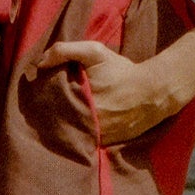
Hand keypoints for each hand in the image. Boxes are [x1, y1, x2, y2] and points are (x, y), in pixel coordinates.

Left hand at [31, 39, 181, 146]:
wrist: (153, 93)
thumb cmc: (122, 71)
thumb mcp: (95, 52)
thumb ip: (65, 51)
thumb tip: (40, 62)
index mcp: (80, 100)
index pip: (49, 103)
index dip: (43, 98)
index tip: (40, 92)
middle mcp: (87, 122)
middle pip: (57, 119)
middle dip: (51, 112)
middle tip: (47, 104)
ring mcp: (96, 136)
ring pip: (70, 133)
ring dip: (64, 125)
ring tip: (61, 115)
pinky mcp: (105, 144)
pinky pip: (84, 141)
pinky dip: (78, 134)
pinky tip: (77, 124)